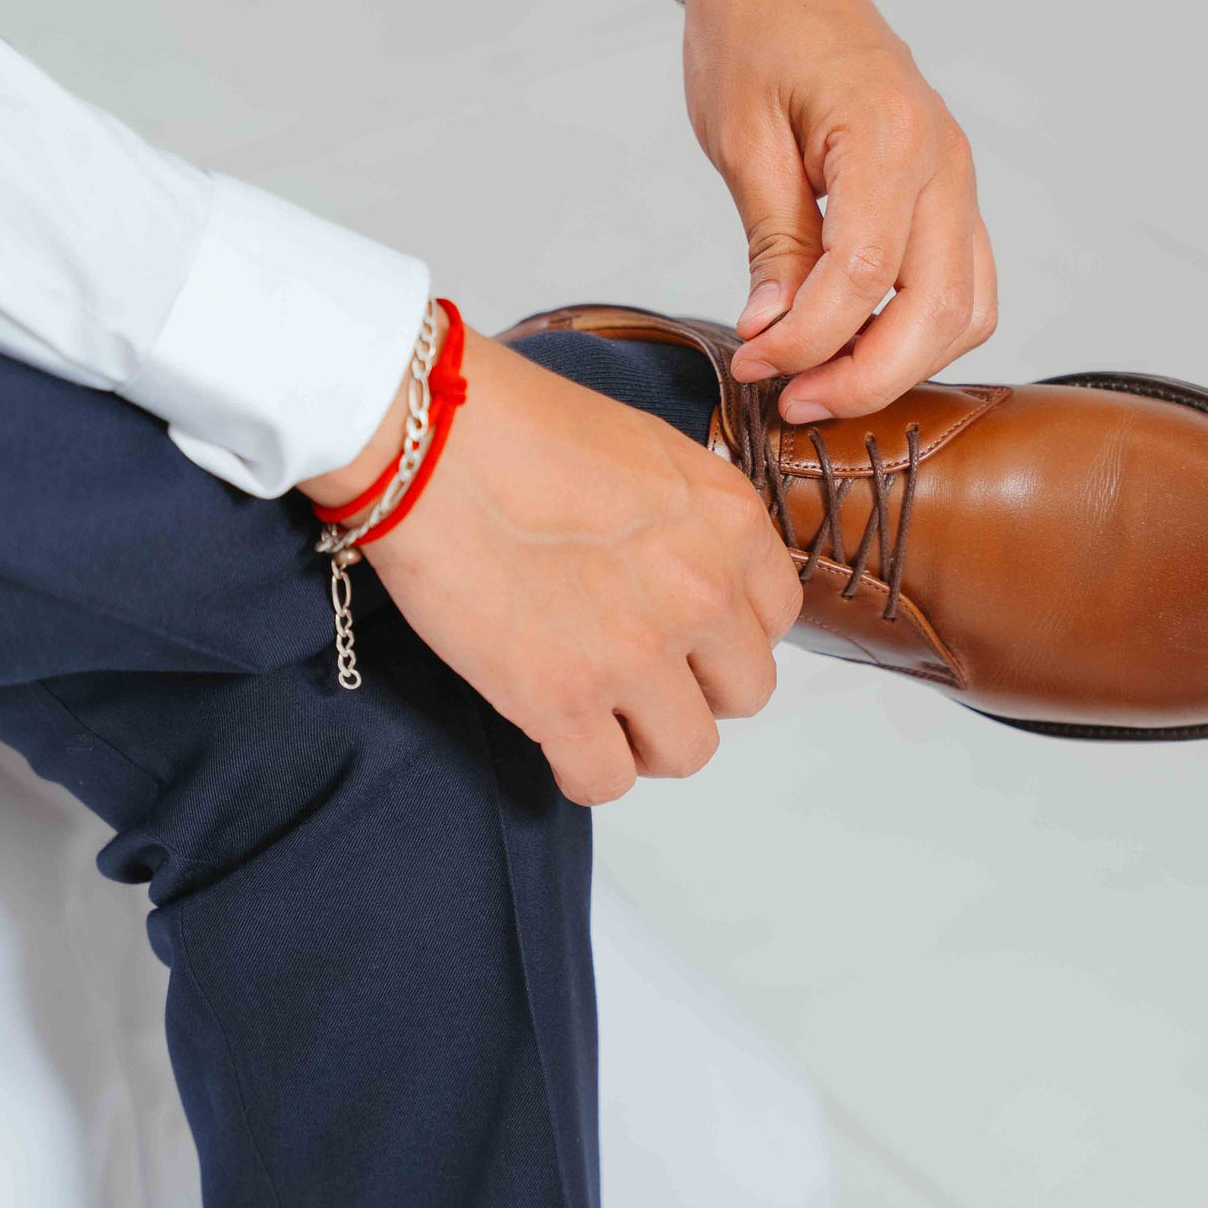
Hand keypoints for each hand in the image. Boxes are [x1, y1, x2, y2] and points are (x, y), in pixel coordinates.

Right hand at [302, 318, 799, 805]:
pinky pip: (604, 781)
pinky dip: (584, 770)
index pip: (778, 618)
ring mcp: (636, 653)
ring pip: (688, 750)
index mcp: (730, 523)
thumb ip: (691, 521)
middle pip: (745, 691)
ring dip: (647, 739)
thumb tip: (691, 569)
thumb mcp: (648, 450)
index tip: (690, 632)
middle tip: (645, 672)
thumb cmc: (517, 426)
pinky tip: (557, 735)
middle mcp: (702, 591)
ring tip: (602, 711)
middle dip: (698, 688)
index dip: (728, 631)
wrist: (429, 439)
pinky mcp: (563, 700)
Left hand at [682, 0, 994, 424]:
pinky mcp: (951, 191)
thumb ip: (772, 239)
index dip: (810, 339)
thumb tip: (773, 331)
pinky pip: (965, 283)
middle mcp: (942, 160)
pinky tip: (860, 345)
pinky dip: (924, 332)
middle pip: (937, 309)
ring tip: (823, 382)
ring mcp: (957, 177)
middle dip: (867, 376)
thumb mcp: (741, 136)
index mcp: (886, 135)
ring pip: (967, 309)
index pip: (865, 274)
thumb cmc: (753, 36)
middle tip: (794, 401)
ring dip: (903, 364)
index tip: (757, 364)